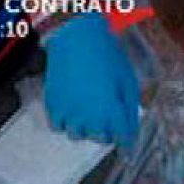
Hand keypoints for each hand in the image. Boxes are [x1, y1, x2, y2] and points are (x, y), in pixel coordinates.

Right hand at [42, 13, 139, 145]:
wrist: (77, 40)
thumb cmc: (107, 57)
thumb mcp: (127, 80)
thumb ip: (129, 106)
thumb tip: (130, 124)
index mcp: (112, 109)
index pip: (122, 137)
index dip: (127, 141)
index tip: (128, 143)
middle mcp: (89, 115)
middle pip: (99, 138)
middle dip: (106, 132)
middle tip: (109, 122)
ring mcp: (69, 112)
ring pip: (77, 135)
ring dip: (85, 129)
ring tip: (89, 117)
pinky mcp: (53, 106)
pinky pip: (58, 126)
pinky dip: (65, 123)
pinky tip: (72, 113)